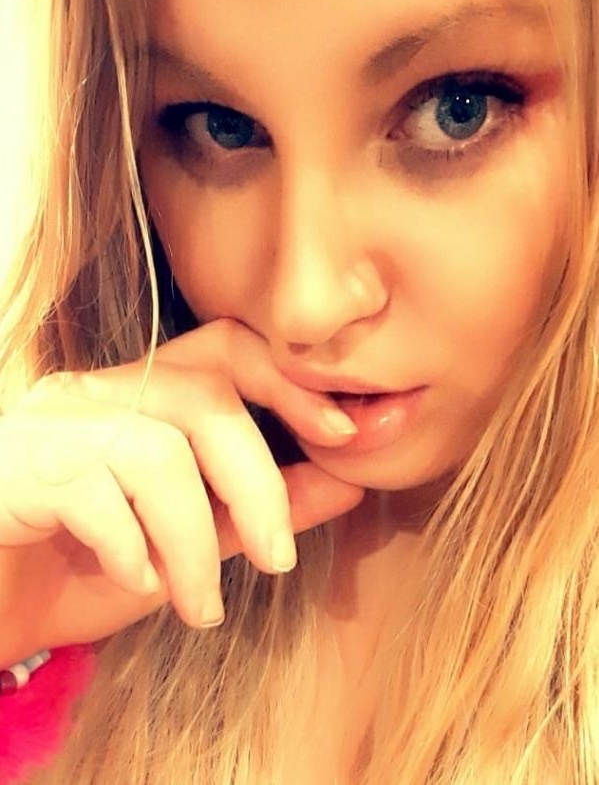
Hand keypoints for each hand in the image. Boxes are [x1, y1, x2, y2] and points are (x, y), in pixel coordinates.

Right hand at [0, 319, 363, 664]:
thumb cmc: (88, 565)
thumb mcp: (193, 539)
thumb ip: (261, 507)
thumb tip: (349, 480)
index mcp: (145, 396)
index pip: (227, 351)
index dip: (291, 382)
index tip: (345, 436)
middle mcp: (100, 392)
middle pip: (204, 397)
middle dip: (257, 482)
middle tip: (276, 561)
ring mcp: (55, 422)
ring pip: (157, 452)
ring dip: (193, 543)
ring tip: (201, 608)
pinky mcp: (16, 466)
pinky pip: (93, 491)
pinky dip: (131, 549)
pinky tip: (137, 584)